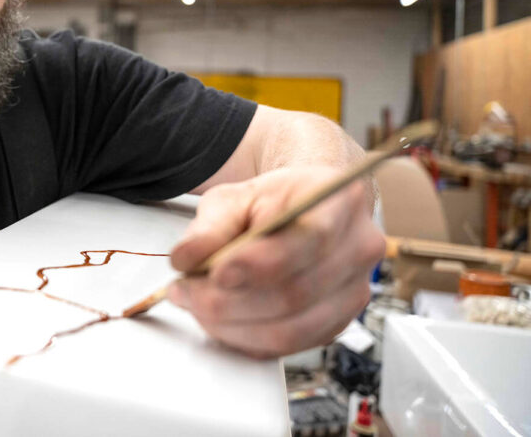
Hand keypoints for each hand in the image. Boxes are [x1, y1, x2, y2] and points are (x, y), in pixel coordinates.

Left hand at [168, 166, 383, 357]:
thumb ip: (209, 227)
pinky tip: (220, 321)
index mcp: (339, 202)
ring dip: (232, 325)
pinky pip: (289, 346)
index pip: (308, 239)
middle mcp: (358, 249)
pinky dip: (246, 339)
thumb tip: (185, 258)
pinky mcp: (336, 323)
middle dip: (229, 301)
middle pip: (295, 293)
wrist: (303, 210)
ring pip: (290, 329)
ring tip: (195, 305)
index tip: (217, 272)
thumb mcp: (234, 197)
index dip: (259, 263)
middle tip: (185, 291)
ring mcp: (353, 291)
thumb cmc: (273, 201)